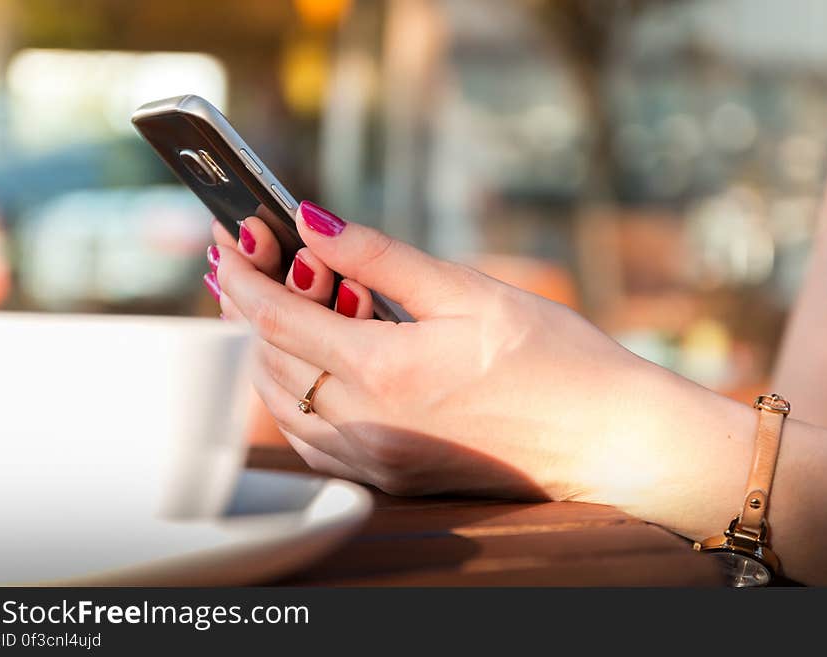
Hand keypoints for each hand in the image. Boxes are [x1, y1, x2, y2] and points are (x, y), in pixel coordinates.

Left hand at [209, 201, 673, 501]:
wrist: (603, 438)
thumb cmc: (552, 358)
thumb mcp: (467, 290)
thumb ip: (380, 257)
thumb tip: (311, 221)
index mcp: (384, 371)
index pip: (277, 317)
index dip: (242, 276)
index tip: (223, 241)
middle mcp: (368, 425)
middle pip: (268, 361)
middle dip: (244, 310)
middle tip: (240, 265)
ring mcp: (376, 459)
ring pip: (282, 404)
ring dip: (263, 353)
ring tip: (266, 306)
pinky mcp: (390, 476)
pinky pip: (313, 438)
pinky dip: (294, 395)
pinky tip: (307, 365)